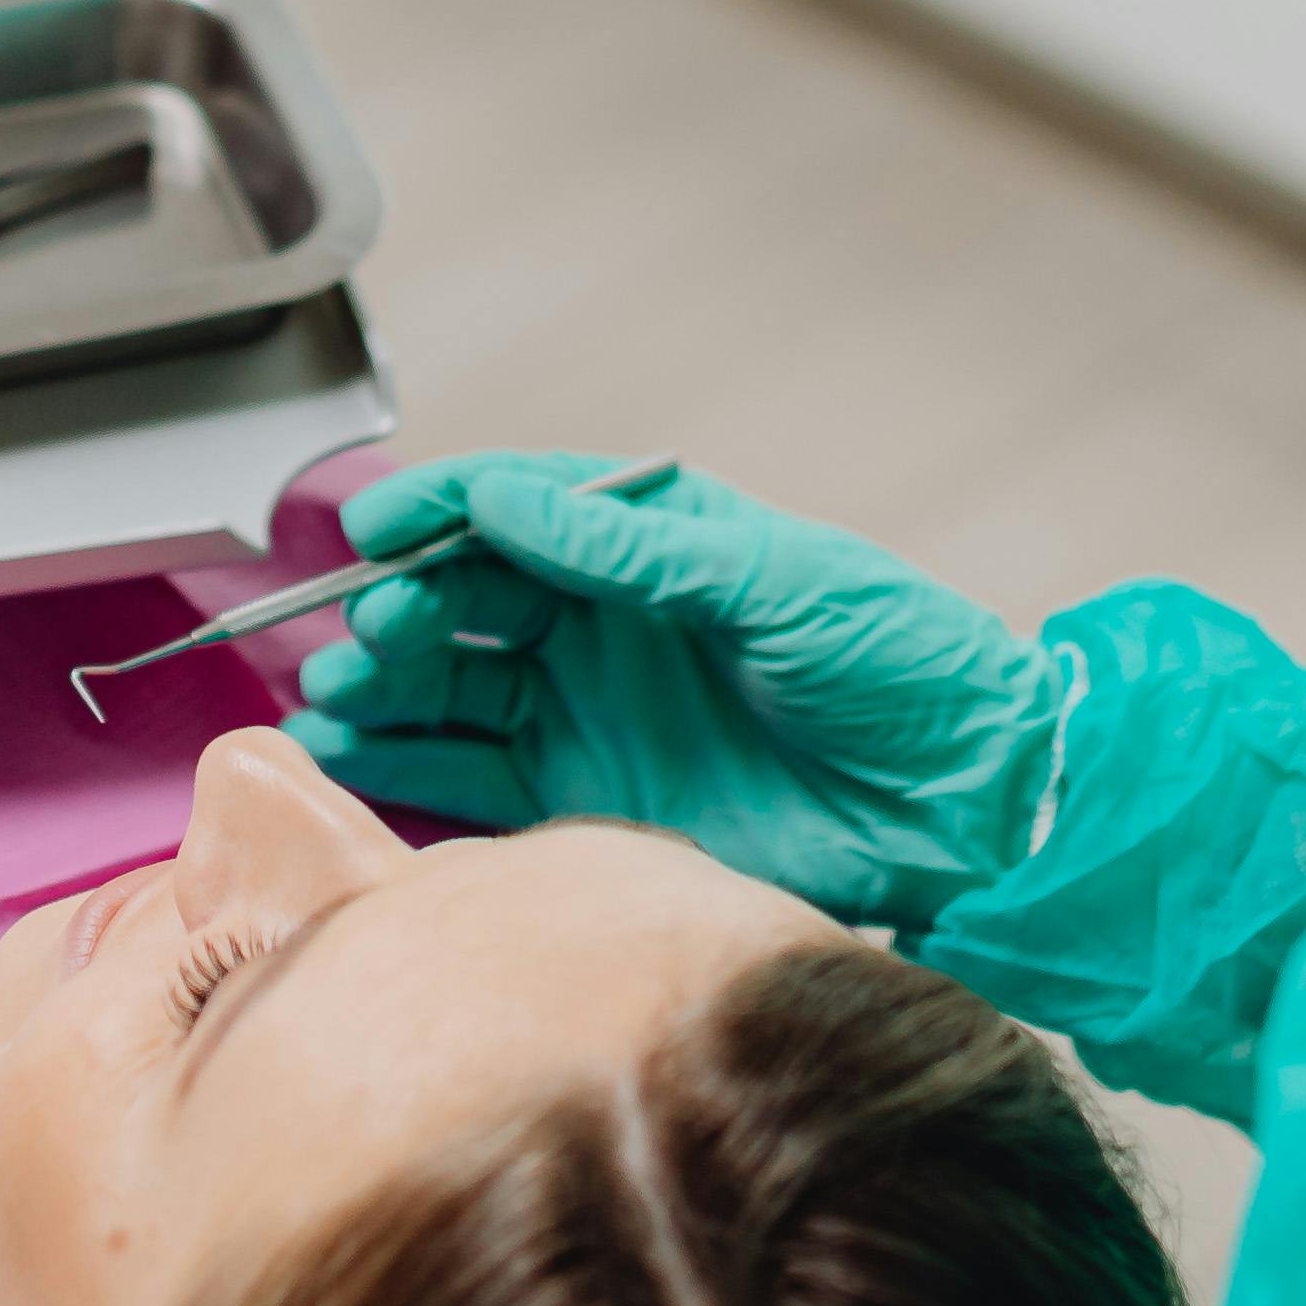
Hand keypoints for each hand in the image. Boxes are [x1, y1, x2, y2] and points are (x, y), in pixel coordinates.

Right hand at [291, 456, 1066, 922]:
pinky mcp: (594, 800)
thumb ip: (636, 553)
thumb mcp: (775, 583)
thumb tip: (507, 500)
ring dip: (386, 685)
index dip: (437, 510)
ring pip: (454, 686)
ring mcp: (593, 714)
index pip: (515, 508)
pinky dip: (409, 764)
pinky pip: (476, 777)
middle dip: (399, 606)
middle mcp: (607, 625)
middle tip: (367, 627)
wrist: (972, 805)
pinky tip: (357, 754)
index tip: (371, 524)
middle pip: (465, 599)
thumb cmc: (902, 666)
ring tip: (333, 695)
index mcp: (651, 546)